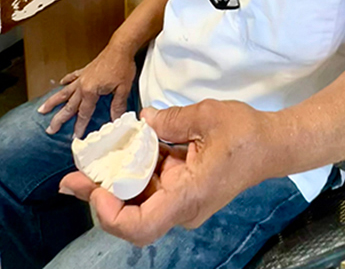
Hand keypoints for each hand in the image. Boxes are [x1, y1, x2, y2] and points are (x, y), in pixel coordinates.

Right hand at [37, 45, 136, 137]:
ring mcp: (81, 78)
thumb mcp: (122, 89)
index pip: (83, 113)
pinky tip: (60, 83)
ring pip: (64, 92)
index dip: (79, 126)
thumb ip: (117, 106)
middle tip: (49, 129)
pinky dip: (65, 81)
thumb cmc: (122, 67)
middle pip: (68, 106)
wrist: (120, 48)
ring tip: (41, 110)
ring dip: (52, 102)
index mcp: (91, 91)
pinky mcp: (84, 71)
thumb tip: (116, 121)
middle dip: (58, 119)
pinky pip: (72, 77)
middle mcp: (82, 85)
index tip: (74, 137)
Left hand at [58, 100, 275, 245]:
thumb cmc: (246, 134)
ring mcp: (178, 198)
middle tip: (71, 177)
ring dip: (109, 182)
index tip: (97, 187)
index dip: (110, 214)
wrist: (274, 144)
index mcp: (187, 196)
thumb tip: (142, 121)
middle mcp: (180, 205)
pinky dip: (128, 170)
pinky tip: (114, 151)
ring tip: (84, 162)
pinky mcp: (178, 186)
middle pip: (130, 215)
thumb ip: (170, 120)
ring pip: (134, 199)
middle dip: (98, 196)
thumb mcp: (207, 117)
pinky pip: (146, 184)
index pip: (140, 226)